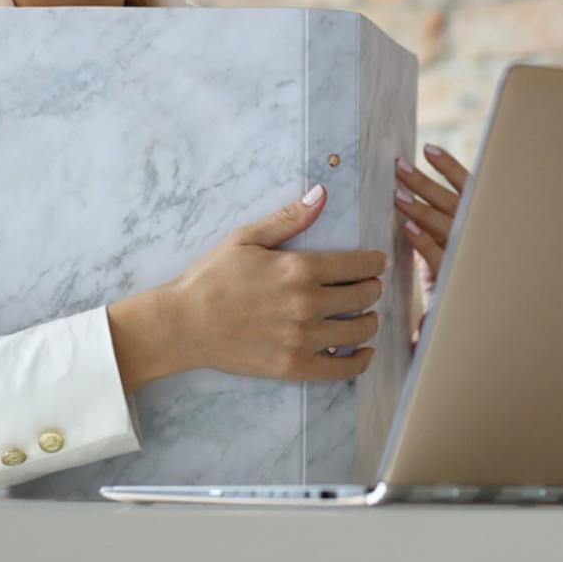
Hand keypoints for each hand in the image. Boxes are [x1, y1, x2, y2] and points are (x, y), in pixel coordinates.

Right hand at [109, 185, 385, 388]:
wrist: (184, 324)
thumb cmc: (212, 277)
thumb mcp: (247, 238)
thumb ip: (289, 218)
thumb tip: (322, 193)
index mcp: (299, 269)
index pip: (360, 264)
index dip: (376, 262)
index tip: (378, 262)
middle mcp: (307, 304)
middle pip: (365, 295)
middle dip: (373, 287)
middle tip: (369, 286)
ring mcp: (302, 338)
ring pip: (360, 329)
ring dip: (370, 320)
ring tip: (365, 315)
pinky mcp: (294, 366)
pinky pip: (343, 368)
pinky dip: (361, 360)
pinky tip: (364, 350)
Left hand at [394, 144, 469, 342]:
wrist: (470, 337)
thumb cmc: (456, 290)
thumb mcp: (448, 256)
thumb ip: (435, 231)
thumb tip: (407, 201)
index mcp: (478, 228)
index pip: (468, 190)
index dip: (450, 169)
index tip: (429, 149)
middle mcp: (478, 240)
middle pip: (454, 204)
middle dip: (427, 183)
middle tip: (400, 165)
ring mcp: (468, 261)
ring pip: (446, 227)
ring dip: (422, 208)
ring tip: (397, 191)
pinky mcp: (456, 284)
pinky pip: (440, 259)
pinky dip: (424, 242)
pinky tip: (407, 229)